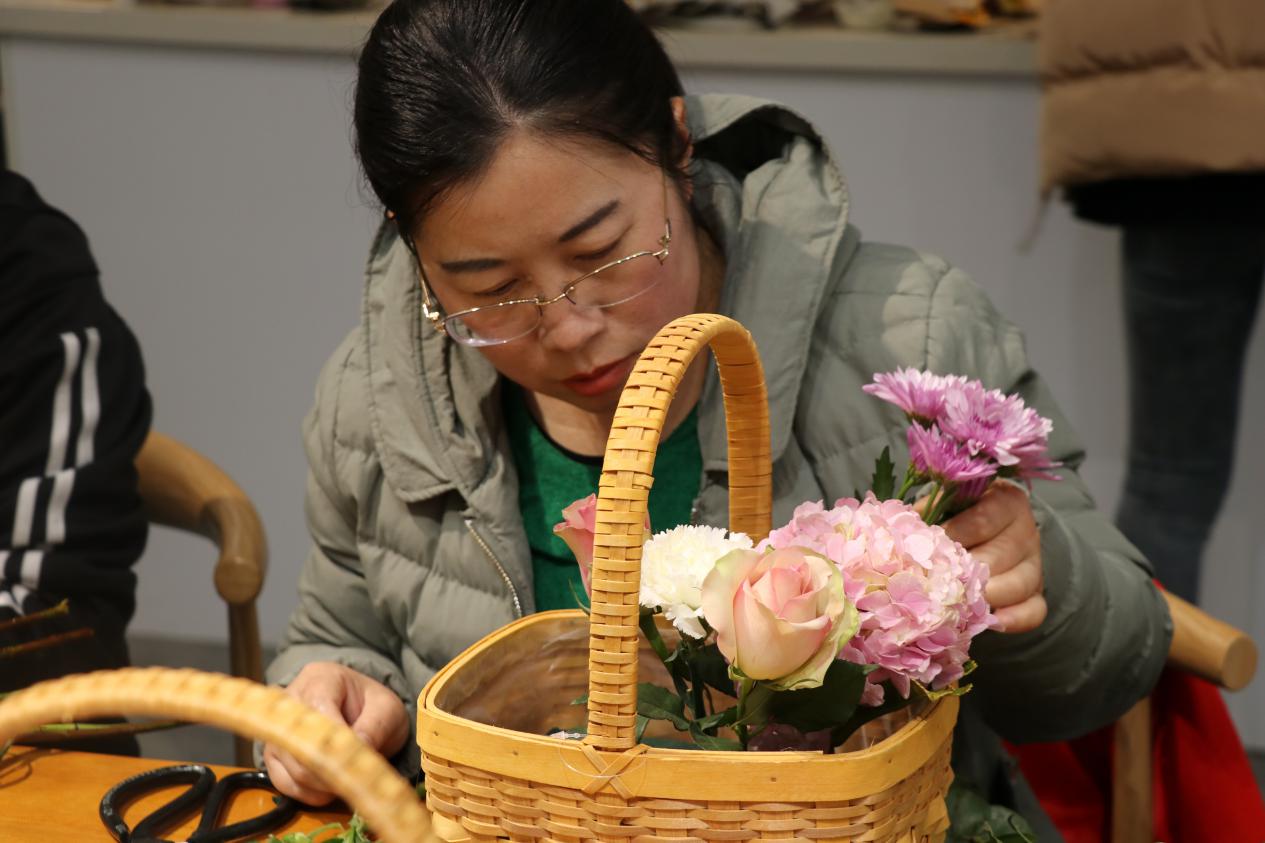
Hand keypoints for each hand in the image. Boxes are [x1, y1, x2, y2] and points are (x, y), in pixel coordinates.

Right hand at [262, 662, 409, 805]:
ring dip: (323, 785)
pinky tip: (331, 788)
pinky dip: (310, 794)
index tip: (359, 760)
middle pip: (301, 746)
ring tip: (348, 780)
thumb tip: (358, 751)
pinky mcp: (274, 756)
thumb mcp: (387, 709)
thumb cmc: (372, 706)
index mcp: (320, 678)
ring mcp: (277, 729)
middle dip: (332, 770)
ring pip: (292, 769)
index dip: (337, 741)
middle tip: (357, 778)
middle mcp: (289, 701)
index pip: (318, 709)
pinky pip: (284, 783)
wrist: (360, 712)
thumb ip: (374, 726)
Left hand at [943, 482, 1046, 633]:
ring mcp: (1034, 565)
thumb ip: (932, 511)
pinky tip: (992, 622)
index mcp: (1006, 503)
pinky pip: (1034, 611)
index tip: (930, 547)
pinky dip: (1014, 619)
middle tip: (935, 584)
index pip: (982, 520)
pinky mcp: (1037, 593)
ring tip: (956, 605)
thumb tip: (905, 530)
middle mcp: (1026, 533)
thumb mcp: (948, 503)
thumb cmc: (960, 514)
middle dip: (965, 573)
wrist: (991, 530)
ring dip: (984, 598)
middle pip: (998, 556)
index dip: (955, 534)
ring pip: (1017, 585)